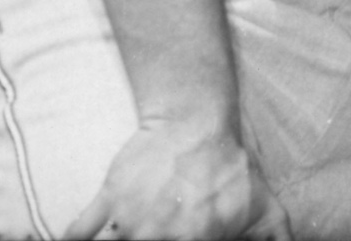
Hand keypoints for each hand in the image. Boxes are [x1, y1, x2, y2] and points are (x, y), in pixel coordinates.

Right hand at [67, 120, 288, 240]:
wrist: (195, 121)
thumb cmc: (230, 166)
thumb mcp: (262, 203)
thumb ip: (275, 237)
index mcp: (198, 239)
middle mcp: (161, 233)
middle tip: (153, 235)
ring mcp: (131, 218)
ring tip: (129, 232)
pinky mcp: (108, 198)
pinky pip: (78, 231)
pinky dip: (75, 238)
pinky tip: (83, 239)